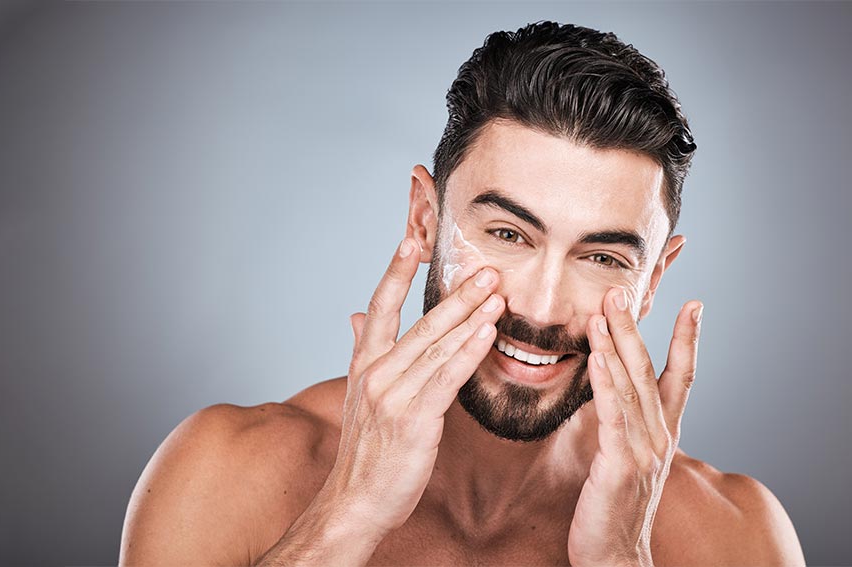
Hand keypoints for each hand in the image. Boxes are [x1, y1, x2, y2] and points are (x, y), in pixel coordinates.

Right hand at [259, 237, 505, 564]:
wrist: (354, 501)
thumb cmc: (365, 452)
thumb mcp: (358, 396)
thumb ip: (362, 351)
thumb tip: (356, 316)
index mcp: (364, 364)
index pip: (380, 306)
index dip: (394, 271)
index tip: (411, 239)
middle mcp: (375, 373)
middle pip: (421, 322)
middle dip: (458, 294)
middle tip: (487, 268)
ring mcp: (392, 394)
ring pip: (437, 346)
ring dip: (471, 317)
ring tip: (497, 294)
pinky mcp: (412, 418)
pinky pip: (445, 378)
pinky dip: (467, 352)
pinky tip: (487, 334)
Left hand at [569, 288, 702, 566]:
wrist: (616, 556)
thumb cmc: (614, 510)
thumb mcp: (628, 461)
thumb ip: (628, 427)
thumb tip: (618, 395)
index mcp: (664, 434)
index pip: (681, 377)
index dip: (688, 340)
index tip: (695, 304)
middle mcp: (660, 437)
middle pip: (650, 370)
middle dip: (636, 327)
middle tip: (622, 289)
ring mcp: (644, 450)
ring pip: (631, 385)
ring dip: (617, 344)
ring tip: (604, 309)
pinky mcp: (620, 464)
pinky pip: (614, 414)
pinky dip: (606, 382)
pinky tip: (598, 356)